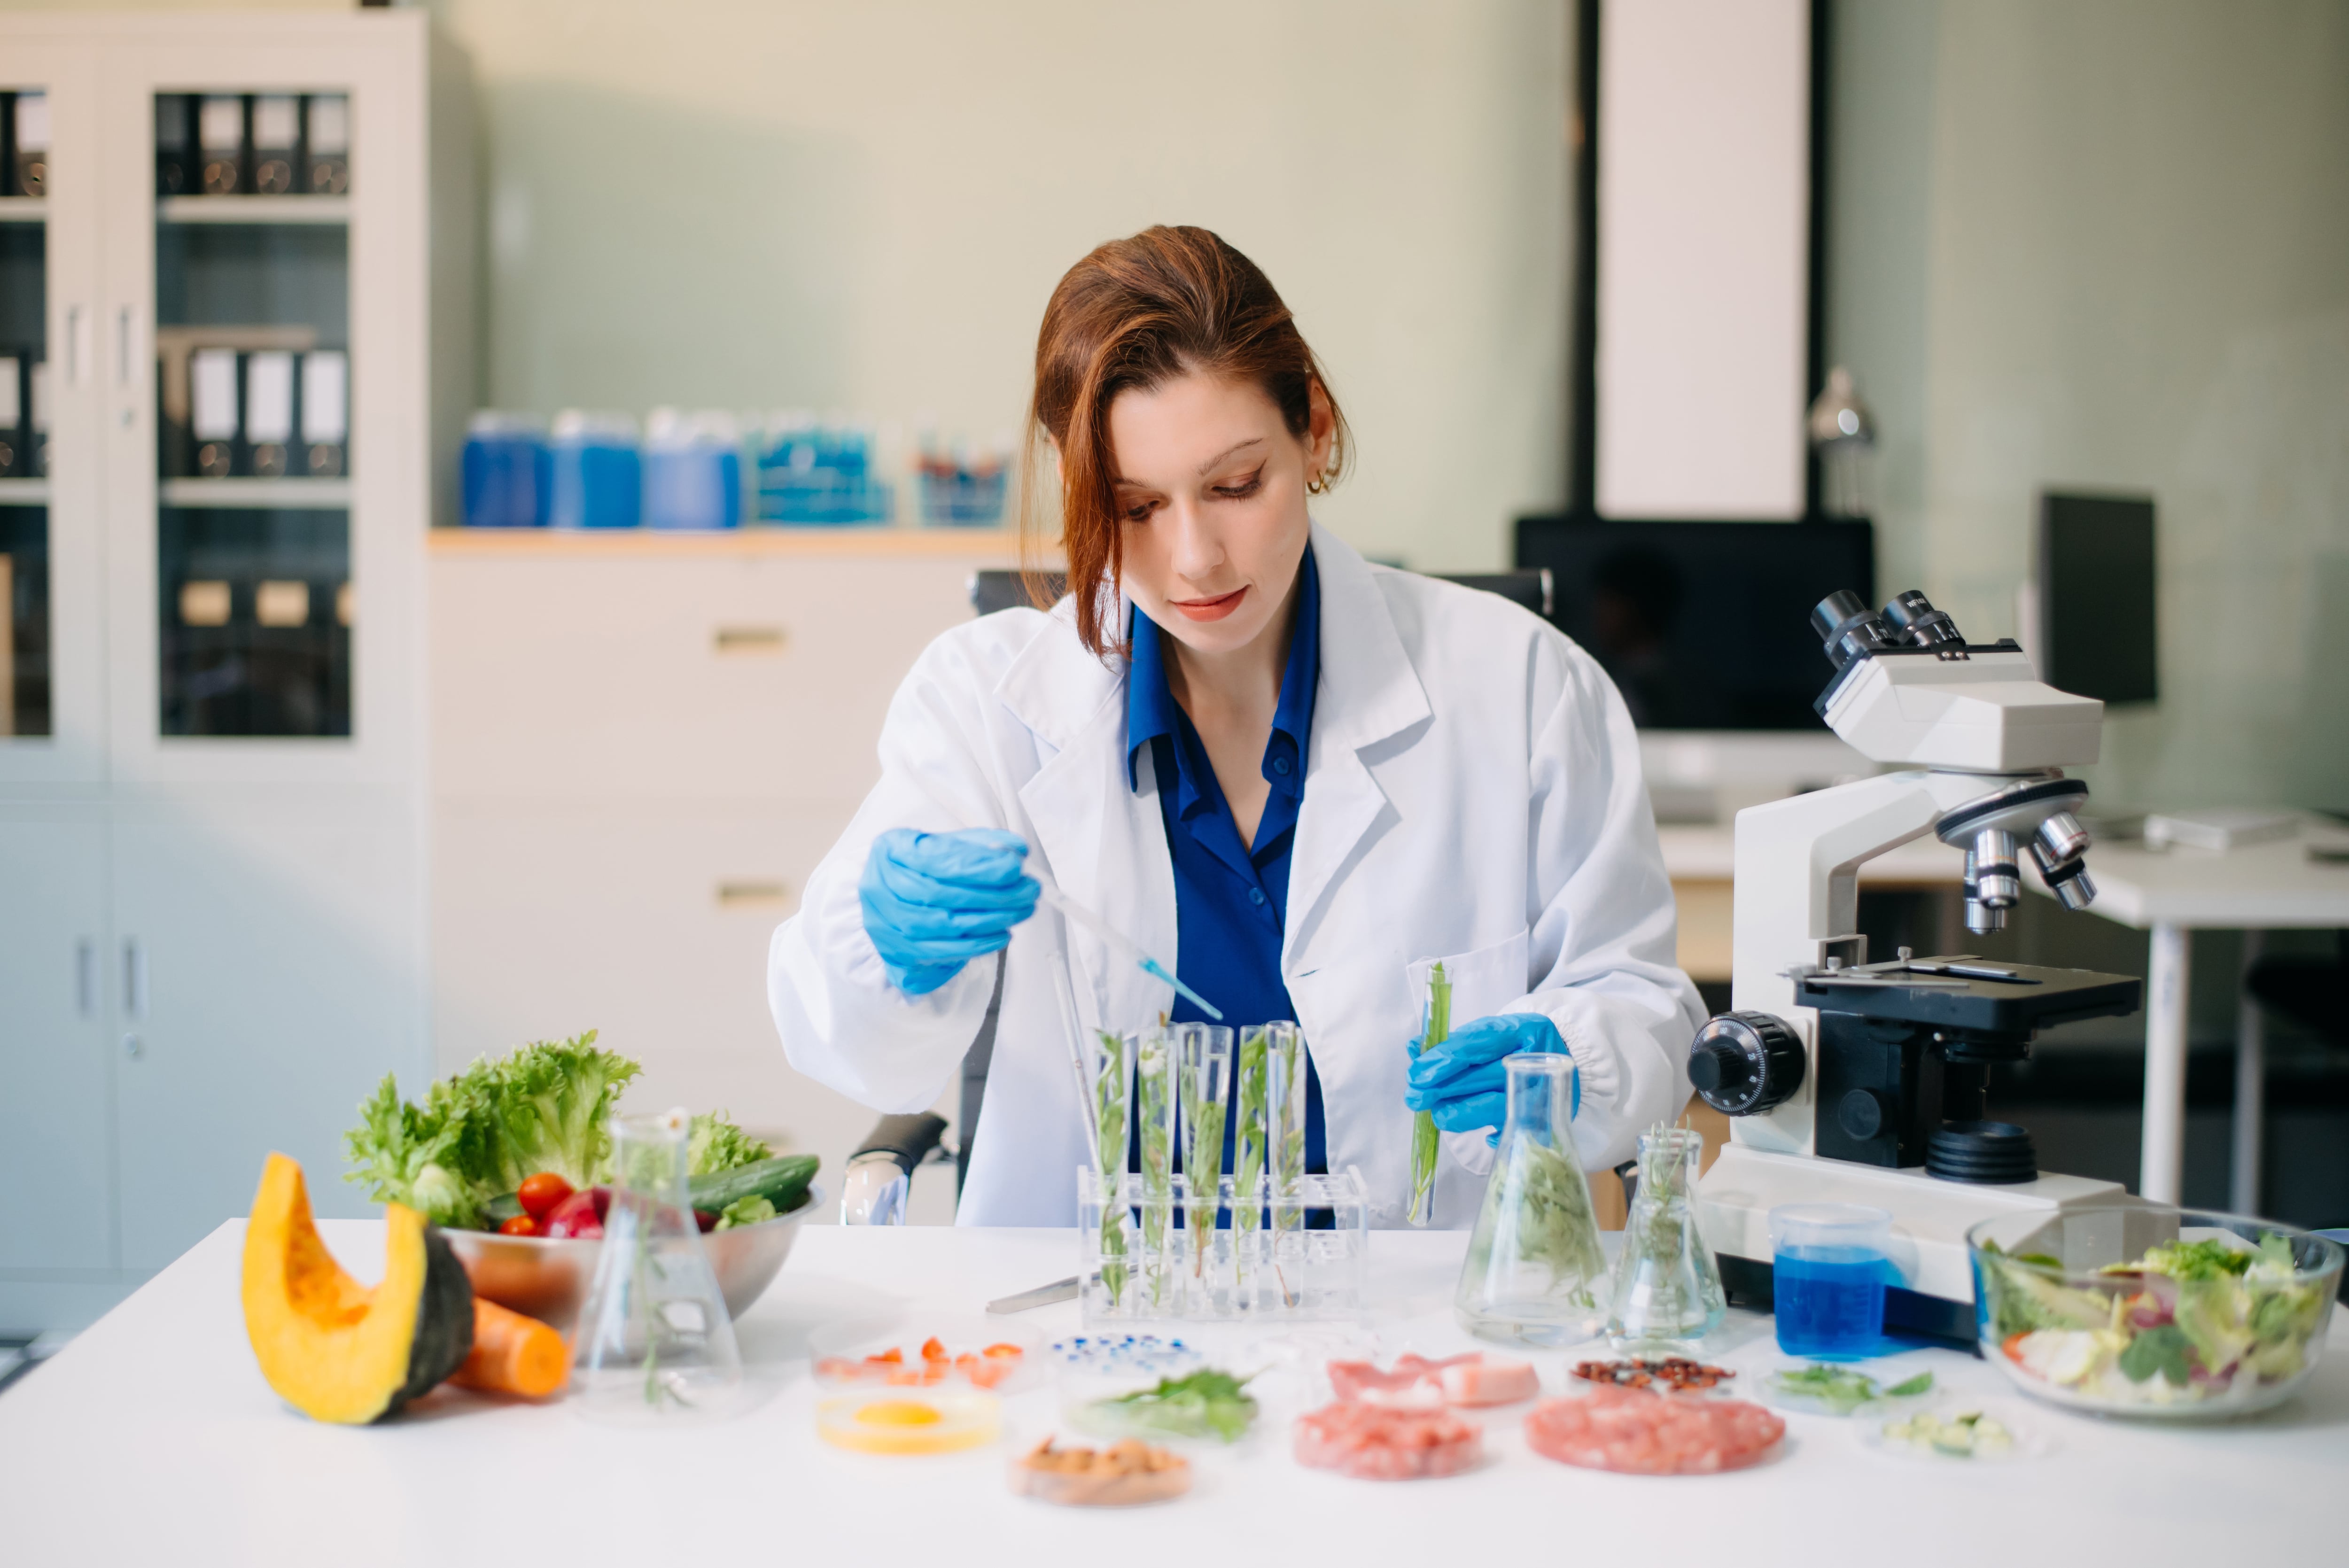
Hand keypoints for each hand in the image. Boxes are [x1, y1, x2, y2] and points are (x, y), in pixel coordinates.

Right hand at [859, 828, 1039, 995]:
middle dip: (992, 894)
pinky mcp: (899, 952)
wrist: (889, 899)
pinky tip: (1002, 934)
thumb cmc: (923, 869)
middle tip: (1029, 890)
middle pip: (940, 895)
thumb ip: (981, 844)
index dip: (977, 866)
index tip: (1014, 867)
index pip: (936, 859)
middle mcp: (879, 888)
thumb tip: (1018, 850)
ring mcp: (886, 924)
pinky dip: (977, 944)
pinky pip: (942, 952)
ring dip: (990, 920)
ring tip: (1022, 910)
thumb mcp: (948, 845)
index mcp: (890, 850)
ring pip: (943, 925)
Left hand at [1403, 1012, 1577, 1144]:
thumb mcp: (1489, 1032)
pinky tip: (1475, 1131)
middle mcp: (1536, 1059)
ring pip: (1494, 1107)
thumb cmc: (1516, 1045)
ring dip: (1458, 1112)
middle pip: (1483, 1077)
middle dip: (1443, 1089)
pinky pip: (1512, 1129)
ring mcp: (1543, 1091)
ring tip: (1436, 1113)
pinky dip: (1489, 1131)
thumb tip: (1413, 1049)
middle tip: (1415, 1097)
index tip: (1416, 1074)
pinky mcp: (1546, 1119)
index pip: (1477, 1044)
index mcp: (1523, 1029)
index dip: (1444, 1060)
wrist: (1562, 1059)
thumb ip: (1452, 1042)